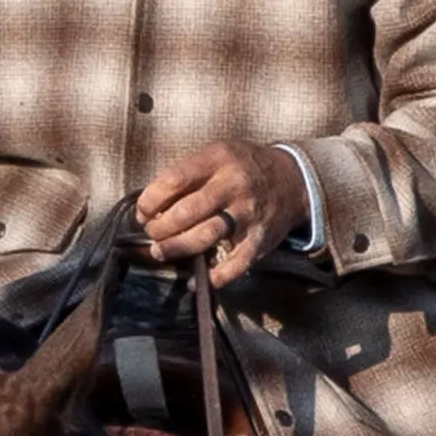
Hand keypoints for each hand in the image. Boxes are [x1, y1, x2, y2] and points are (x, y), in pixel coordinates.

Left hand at [135, 142, 308, 291]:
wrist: (293, 181)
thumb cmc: (244, 167)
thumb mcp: (218, 154)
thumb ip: (189, 172)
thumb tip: (152, 202)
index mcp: (218, 160)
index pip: (174, 180)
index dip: (150, 199)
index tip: (143, 210)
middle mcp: (233, 186)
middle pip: (186, 211)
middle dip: (160, 226)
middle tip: (152, 233)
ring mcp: (247, 214)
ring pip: (205, 236)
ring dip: (177, 248)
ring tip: (161, 252)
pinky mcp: (259, 240)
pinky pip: (235, 264)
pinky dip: (214, 276)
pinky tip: (195, 281)